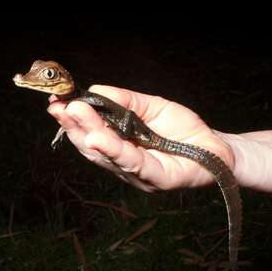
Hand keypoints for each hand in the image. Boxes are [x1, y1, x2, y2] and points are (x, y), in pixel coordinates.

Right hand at [47, 85, 235, 191]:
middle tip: (58, 107)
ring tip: (74, 114)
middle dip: (73, 126)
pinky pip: (134, 163)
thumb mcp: (150, 106)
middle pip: (92, 148)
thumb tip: (94, 91)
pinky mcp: (158, 179)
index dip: (71, 121)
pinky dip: (115, 150)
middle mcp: (123, 165)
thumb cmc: (182, 129)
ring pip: (108, 156)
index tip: (55, 103)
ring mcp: (138, 175)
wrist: (216, 147)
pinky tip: (98, 138)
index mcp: (118, 148)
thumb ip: (123, 100)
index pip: (88, 136)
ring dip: (89, 133)